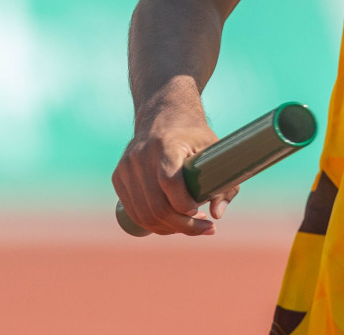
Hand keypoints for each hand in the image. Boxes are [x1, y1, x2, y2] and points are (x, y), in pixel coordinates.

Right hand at [111, 114, 239, 235]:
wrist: (162, 116)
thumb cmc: (194, 136)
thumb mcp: (215, 151)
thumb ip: (225, 183)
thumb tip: (217, 215)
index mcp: (166, 144)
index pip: (169, 182)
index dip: (184, 203)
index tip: (201, 212)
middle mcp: (141, 155)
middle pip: (157, 205)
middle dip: (183, 225)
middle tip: (205, 228)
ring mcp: (126, 167)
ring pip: (145, 215)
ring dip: (170, 228)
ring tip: (191, 224)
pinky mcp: (118, 177)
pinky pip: (134, 212)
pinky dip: (154, 224)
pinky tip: (172, 222)